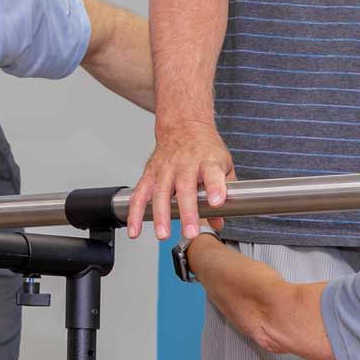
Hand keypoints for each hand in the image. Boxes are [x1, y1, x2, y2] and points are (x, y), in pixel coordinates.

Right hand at [127, 119, 232, 240]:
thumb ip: (225, 193)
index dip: (215, 187)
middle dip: (187, 211)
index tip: (216, 201)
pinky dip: (135, 212)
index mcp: (207, 160)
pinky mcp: (150, 173)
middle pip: (185, 188)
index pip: (212, 173)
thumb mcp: (223, 165)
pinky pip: (140, 194)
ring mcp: (165, 168)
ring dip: (160, 215)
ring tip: (163, 234)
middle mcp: (185, 164)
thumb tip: (219, 222)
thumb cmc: (205, 148)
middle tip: (191, 231)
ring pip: (161, 192)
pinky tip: (135, 229)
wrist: (184, 125)